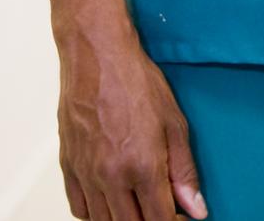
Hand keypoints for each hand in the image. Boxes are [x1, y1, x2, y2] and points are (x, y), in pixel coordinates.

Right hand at [56, 26, 205, 219]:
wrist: (98, 58)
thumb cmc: (138, 84)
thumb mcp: (175, 125)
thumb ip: (184, 172)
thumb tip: (196, 209)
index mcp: (141, 167)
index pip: (157, 220)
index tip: (182, 217)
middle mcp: (109, 176)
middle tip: (164, 210)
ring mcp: (85, 174)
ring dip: (123, 219)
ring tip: (140, 205)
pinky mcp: (67, 167)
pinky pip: (79, 208)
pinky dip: (96, 213)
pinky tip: (112, 202)